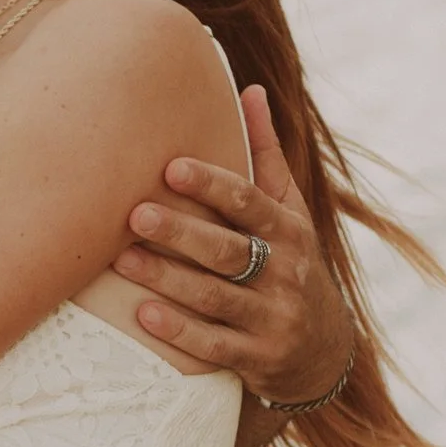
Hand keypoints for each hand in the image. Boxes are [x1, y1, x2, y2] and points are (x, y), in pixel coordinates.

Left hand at [113, 85, 351, 400]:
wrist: (322, 350)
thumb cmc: (288, 261)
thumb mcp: (288, 210)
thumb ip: (266, 153)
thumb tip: (251, 88)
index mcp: (289, 230)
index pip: (250, 201)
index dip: (213, 185)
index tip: (171, 166)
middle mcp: (286, 273)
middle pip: (230, 250)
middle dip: (182, 232)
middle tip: (135, 213)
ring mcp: (273, 319)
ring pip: (217, 297)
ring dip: (169, 278)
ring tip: (124, 259)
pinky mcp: (258, 358)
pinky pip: (215, 345)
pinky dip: (180, 332)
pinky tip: (143, 315)